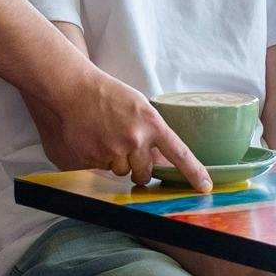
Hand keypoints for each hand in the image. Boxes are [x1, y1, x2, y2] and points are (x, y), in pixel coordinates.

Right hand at [33, 65, 211, 192]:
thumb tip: (161, 160)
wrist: (71, 89)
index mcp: (151, 124)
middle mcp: (134, 140)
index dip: (193, 173)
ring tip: (104, 137)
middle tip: (125, 149)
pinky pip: (100, 170)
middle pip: (145, 173)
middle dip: (138, 168)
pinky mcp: (91, 160)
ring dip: (116, 162)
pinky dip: (96, 159)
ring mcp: (112, 152)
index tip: (205, 187)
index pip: (179, 154)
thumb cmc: (106, 94)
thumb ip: (152, 132)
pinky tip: (90, 139)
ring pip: (121, 173)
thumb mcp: (139, 106)